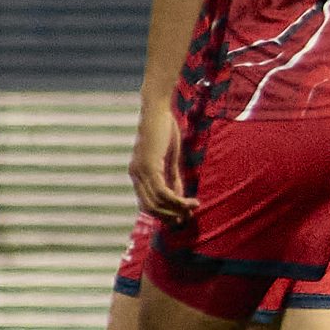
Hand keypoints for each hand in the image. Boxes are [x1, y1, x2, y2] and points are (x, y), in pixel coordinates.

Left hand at [130, 103, 192, 225]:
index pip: (147, 203)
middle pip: (149, 208)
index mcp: (138, 173)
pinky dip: (178, 201)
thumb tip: (180, 198)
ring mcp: (140, 171)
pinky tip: (191, 201)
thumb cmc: (165, 130)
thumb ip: (173, 178)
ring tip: (194, 208)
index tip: (183, 218)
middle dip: (169, 217)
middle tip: (188, 219)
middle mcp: (135, 175)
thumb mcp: (170, 158)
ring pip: (156, 203)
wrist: (157, 110)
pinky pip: (163, 192)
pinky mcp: (149, 166)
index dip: (164, 214)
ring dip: (176, 210)